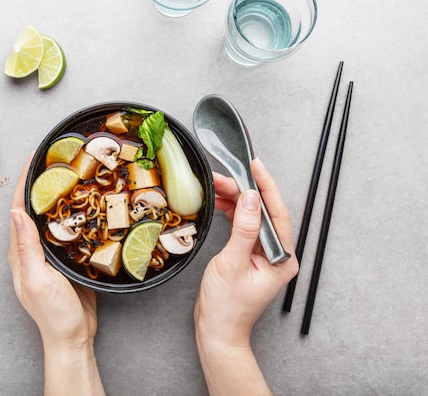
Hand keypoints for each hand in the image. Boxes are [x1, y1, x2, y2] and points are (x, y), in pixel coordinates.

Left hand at [7, 155, 104, 395]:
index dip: (25, 182)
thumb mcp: (38, 280)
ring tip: (72, 176)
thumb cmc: (53, 314)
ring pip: (51, 217)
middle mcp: (31, 250)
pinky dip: (73, 214)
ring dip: (58, 196)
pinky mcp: (66, 260)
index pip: (19, 209)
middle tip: (58, 160)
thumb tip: (16, 212)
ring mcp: (49, 255)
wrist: (72, 337)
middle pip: (34, 208)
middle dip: (42, 182)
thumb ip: (26, 247)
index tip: (35, 158)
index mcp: (19, 252)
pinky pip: (67, 231)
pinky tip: (86, 206)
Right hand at [194, 158, 297, 395]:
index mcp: (282, 259)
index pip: (277, 213)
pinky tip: (222, 203)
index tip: (255, 166)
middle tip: (225, 175)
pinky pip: (244, 227)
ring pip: (253, 217)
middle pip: (265, 213)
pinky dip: (233, 213)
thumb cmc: (226, 307)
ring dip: (236, 200)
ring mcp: (264, 256)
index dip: (266, 187)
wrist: (217, 331)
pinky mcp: (251, 256)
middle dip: (245, 191)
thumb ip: (243, 230)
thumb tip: (250, 199)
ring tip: (219, 185)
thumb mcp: (232, 264)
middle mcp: (278, 256)